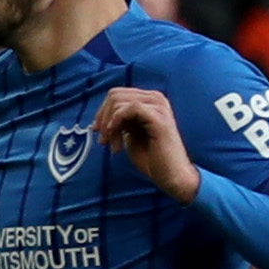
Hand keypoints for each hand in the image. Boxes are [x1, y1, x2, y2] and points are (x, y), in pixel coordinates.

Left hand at [93, 85, 198, 201]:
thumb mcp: (131, 133)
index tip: (97, 130)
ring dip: (109, 124)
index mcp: (149, 101)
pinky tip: (117, 138)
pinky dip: (117, 121)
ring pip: (119, 101)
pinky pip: (130, 108)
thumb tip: (100, 116)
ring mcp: (159, 106)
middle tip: (104, 140)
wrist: (171, 174)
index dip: (102, 112)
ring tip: (114, 145)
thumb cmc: (152, 157)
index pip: (116, 94)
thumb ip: (120, 120)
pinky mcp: (159, 117)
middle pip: (115, 95)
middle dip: (103, 118)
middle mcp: (156, 98)